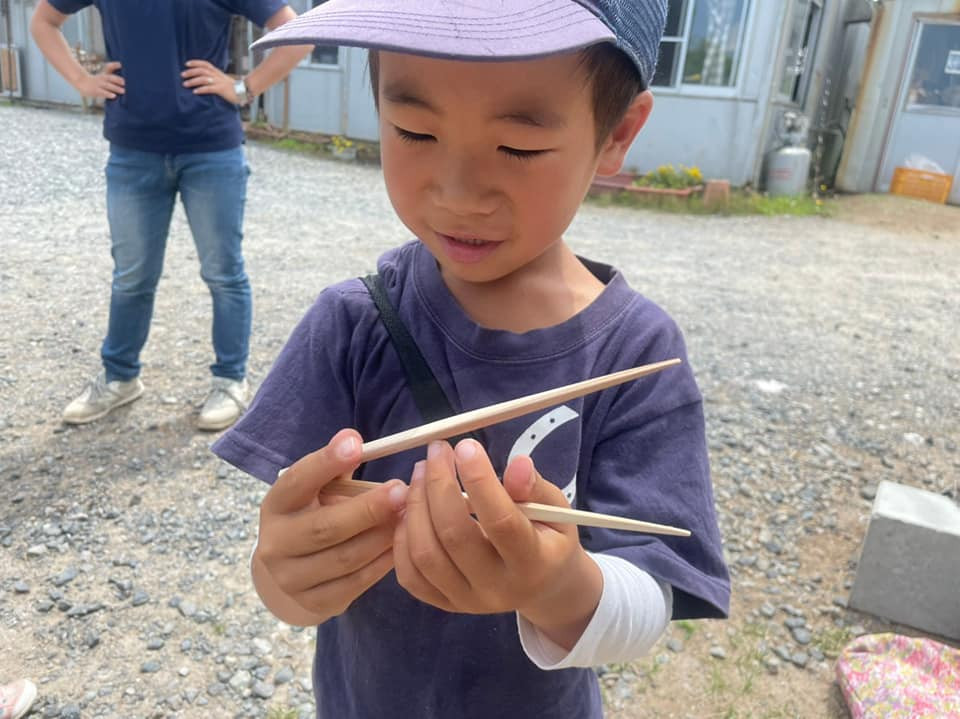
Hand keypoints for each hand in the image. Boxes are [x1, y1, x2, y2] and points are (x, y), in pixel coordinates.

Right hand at [77, 61, 123, 98]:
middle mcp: (101, 79)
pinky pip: (102, 93)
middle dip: (117, 81)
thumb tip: (120, 63)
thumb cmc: (96, 80)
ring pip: (107, 86)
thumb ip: (111, 69)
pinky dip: (108, 94)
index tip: (124, 75)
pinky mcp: (95, 91)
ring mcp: (98, 85)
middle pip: (109, 79)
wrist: (81, 82)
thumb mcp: (104, 74)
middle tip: (125, 83)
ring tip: (123, 91)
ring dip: (115, 88)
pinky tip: (114, 96)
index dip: (116, 73)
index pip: (110, 72)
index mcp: (104, 75)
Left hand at [181, 59, 241, 102]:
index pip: (205, 64)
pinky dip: (201, 89)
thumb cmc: (232, 87)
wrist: (244, 91)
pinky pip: (209, 89)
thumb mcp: (222, 79)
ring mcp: (219, 82)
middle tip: (182, 75)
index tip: (186, 64)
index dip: (195, 63)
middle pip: (201, 70)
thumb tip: (203, 78)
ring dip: (193, 81)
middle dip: (191, 72)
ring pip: (203, 79)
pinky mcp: (221, 89)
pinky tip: (195, 92)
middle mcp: (216, 75)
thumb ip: (214, 77)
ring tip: (185, 84)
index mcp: (217, 72)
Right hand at [254, 429, 408, 622]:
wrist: (290, 571)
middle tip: (402, 490)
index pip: (298, 480)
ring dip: (383, 535)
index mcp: (276, 505)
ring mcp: (292, 578)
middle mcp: (275, 544)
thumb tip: (353, 440)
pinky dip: (383, 562)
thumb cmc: (314, 514)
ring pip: (347, 557)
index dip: (326, 461)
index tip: (356, 443)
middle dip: (368, 508)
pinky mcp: (314, 603)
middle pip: (327, 527)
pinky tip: (402, 544)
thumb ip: (335, 468)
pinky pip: (357, 583)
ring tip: (408, 516)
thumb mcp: (316, 489)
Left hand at [393, 440, 601, 645]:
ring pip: (425, 554)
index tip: (465, 446)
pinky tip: (411, 508)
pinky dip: (402, 537)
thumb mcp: (556, 510)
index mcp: (533, 564)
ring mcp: (467, 601)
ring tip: (421, 473)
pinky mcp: (445, 604)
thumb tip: (518, 464)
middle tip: (437, 451)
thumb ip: (535, 488)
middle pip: (454, 535)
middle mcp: (497, 589)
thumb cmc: (549, 538)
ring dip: (415, 506)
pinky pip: (410, 575)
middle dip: (438, 485)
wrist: (543, 585)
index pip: (501, 522)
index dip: (479, 481)